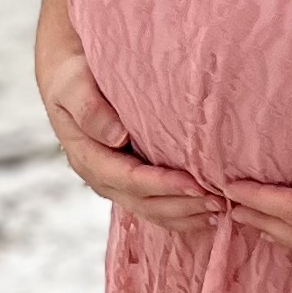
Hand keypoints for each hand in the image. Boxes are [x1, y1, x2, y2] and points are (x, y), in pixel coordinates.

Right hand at [36, 25, 217, 234]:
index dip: (162, 185)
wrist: (71, 81)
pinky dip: (182, 214)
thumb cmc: (75, 77)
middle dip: (181, 205)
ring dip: (185, 215)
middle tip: (218, 201)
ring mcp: (115, 185)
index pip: (128, 179)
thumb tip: (117, 137)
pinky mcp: (130, 184)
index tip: (195, 184)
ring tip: (220, 211)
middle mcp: (101, 178)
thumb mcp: (73, 85)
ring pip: (152, 211)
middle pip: (144, 202)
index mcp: (87, 157)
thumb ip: (90, 109)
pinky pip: (156, 207)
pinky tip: (207, 214)